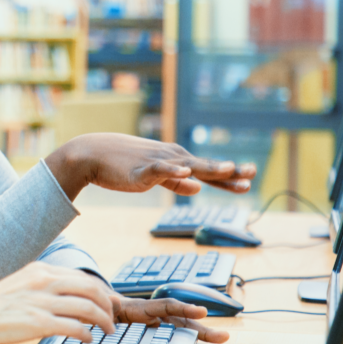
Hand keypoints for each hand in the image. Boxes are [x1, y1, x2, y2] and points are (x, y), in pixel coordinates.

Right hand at [0, 263, 116, 343]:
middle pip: (91, 288)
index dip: (101, 290)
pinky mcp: (39, 323)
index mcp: (40, 270)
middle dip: (108, 303)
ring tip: (107, 329)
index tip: (108, 301)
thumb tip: (67, 297)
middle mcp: (44, 281)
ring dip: (104, 320)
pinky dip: (87, 334)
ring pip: (88, 307)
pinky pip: (75, 328)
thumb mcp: (21, 283)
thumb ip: (44, 286)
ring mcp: (42, 302)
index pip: (81, 276)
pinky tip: (88, 339)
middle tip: (112, 316)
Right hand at [47, 133, 255, 197]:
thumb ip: (175, 183)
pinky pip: (159, 170)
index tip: (249, 177)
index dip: (229, 176)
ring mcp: (157, 162)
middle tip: (252, 172)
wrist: (91, 155)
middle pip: (204, 167)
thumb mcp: (153, 176)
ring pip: (187, 166)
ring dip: (207, 168)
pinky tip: (184, 173)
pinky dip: (172, 171)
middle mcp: (172, 158)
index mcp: (176, 161)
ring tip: (228, 169)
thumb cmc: (122, 165)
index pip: (207, 170)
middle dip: (228, 171)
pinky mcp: (140, 169)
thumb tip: (197, 188)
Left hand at [110, 295, 228, 343]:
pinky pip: (177, 336)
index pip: (167, 306)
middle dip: (202, 328)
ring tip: (223, 339)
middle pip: (182, 320)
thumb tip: (112, 301)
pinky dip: (192, 339)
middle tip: (224, 335)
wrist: (105, 308)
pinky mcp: (159, 333)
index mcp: (142, 308)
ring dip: (202, 334)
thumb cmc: (105, 308)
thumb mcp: (105, 308)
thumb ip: (109, 306)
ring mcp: (159, 324)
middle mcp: (155, 314)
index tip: (202, 311)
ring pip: (184, 328)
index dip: (184, 308)